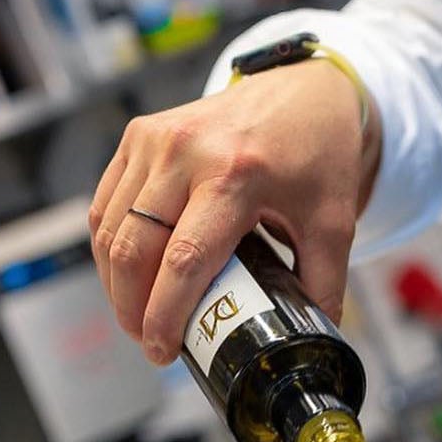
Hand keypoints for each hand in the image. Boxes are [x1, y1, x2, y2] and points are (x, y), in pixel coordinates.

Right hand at [88, 61, 379, 365]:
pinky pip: (107, 203)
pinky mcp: (140, 134)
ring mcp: (156, 138)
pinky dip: (111, 246)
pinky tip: (132, 274)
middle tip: (150, 343)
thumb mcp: (335, 221)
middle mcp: (188, 151)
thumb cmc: (320, 155)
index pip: (185, 260)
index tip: (165, 351)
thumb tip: (311, 341)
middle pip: (136, 249)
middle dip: (133, 309)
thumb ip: (323, 284)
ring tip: (141, 315)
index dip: (166, 315)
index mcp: (237, 174)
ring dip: (116, 282)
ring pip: (110, 229)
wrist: (308, 89)